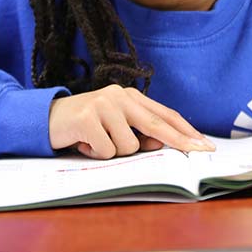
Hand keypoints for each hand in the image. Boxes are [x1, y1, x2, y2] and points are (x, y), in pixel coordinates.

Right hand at [48, 84, 214, 158]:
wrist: (46, 118)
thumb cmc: (86, 126)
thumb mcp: (115, 127)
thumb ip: (138, 133)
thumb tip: (161, 145)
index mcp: (130, 96)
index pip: (165, 115)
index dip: (186, 130)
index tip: (205, 144)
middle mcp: (119, 96)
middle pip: (156, 125)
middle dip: (180, 142)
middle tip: (200, 152)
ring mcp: (103, 105)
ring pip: (129, 146)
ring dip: (114, 153)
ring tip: (97, 143)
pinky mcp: (87, 119)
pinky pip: (107, 151)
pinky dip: (96, 154)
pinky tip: (84, 144)